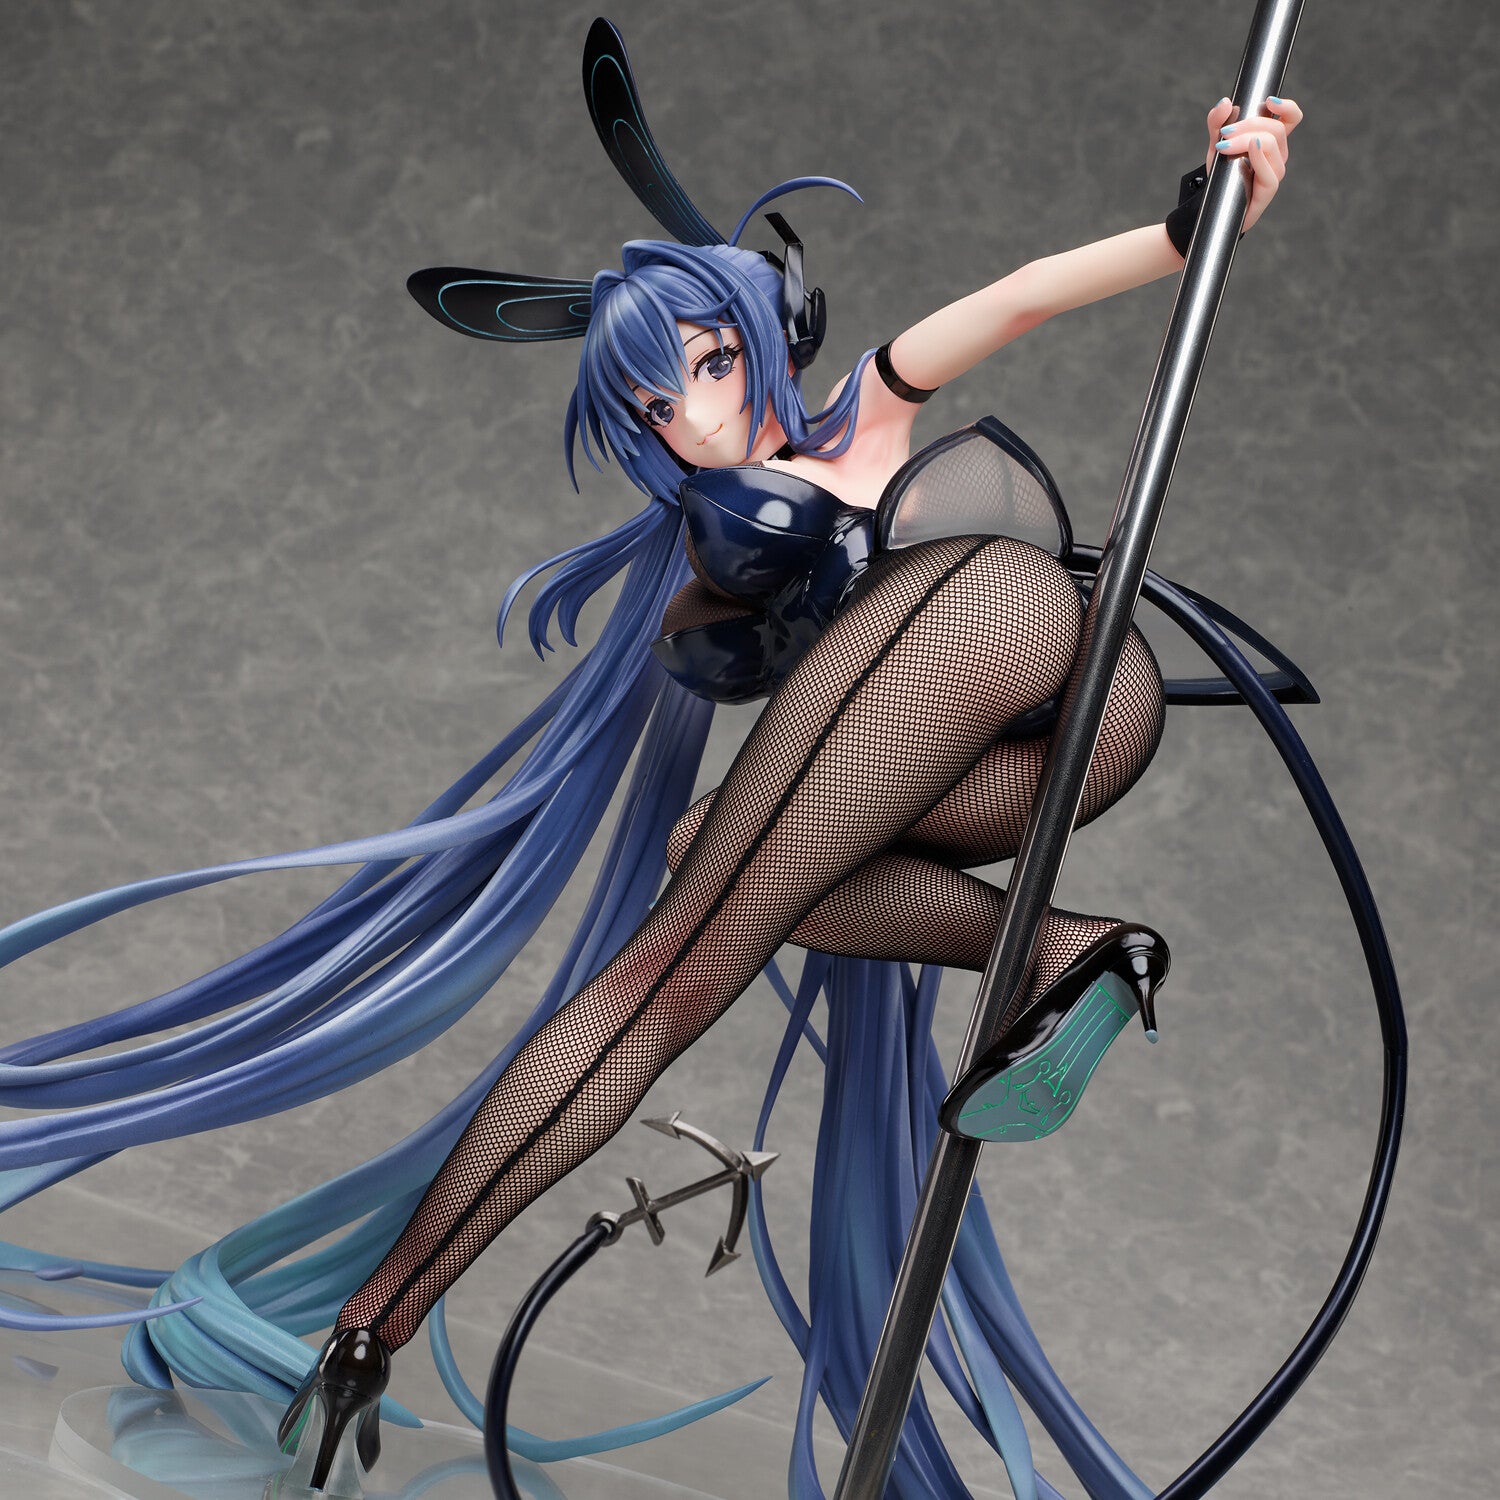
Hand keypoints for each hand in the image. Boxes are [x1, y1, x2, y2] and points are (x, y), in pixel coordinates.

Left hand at [1204, 95, 1301, 232]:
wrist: (1212, 205)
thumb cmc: (1220, 174)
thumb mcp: (1216, 144)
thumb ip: (1217, 122)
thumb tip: (1226, 102)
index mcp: (1272, 140)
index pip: (1291, 118)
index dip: (1287, 107)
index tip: (1268, 101)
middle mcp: (1278, 155)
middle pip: (1276, 129)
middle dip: (1249, 125)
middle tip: (1223, 133)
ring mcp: (1275, 172)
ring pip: (1270, 144)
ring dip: (1245, 140)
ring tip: (1222, 146)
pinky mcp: (1268, 190)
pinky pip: (1270, 172)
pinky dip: (1258, 158)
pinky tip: (1246, 153)